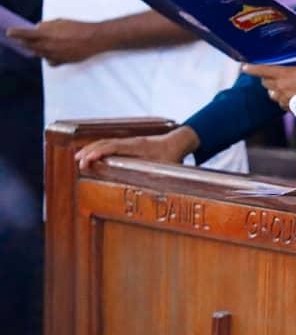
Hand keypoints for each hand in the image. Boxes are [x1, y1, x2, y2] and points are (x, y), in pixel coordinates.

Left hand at [8, 19, 104, 65]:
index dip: (15, 33)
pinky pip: (49, 61)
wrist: (95, 38)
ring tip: (45, 43)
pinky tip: (55, 52)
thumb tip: (38, 28)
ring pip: (38, 54)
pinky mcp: (60, 61)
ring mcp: (53, 55)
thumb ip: (47, 25)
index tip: (8, 33)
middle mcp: (47, 46)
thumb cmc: (79, 28)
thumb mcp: (61, 22)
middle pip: (29, 46)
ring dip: (38, 48)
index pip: (25, 34)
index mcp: (46, 34)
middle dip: (24, 42)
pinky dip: (49, 56)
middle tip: (22, 39)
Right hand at [75, 127, 198, 170]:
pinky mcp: (129, 145)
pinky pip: (111, 145)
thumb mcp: (168, 169)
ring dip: (93, 149)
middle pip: (108, 143)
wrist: (179, 141)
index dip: (102, 152)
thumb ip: (161, 179)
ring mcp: (130, 142)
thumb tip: (155, 193)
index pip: (116, 146)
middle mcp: (132, 142)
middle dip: (91, 151)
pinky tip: (91, 155)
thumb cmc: (173, 156)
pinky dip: (99, 148)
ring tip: (79, 158)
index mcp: (140, 146)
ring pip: (108, 142)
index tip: (89, 158)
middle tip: (78, 161)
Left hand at [241, 63, 295, 111]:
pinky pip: (282, 103)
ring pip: (273, 94)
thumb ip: (291, 68)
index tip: (245, 67)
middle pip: (265, 83)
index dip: (252, 68)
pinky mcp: (291, 108)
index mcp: (285, 74)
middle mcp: (282, 87)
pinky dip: (285, 99)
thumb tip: (284, 67)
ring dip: (277, 90)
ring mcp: (285, 99)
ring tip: (288, 86)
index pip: (262, 70)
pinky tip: (295, 95)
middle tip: (276, 75)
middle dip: (268, 79)